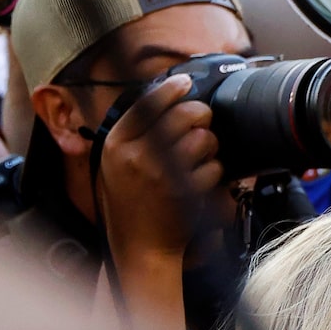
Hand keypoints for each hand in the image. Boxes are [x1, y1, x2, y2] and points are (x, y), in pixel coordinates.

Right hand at [94, 75, 220, 271]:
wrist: (140, 246)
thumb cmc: (131, 202)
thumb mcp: (116, 163)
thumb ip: (134, 133)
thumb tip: (163, 97)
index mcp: (116, 143)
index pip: (146, 103)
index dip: (170, 90)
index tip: (185, 83)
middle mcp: (135, 155)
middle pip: (183, 115)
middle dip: (200, 114)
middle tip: (202, 121)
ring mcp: (161, 173)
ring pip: (203, 139)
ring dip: (210, 145)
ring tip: (200, 156)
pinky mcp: (184, 192)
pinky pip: (213, 167)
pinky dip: (215, 172)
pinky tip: (202, 179)